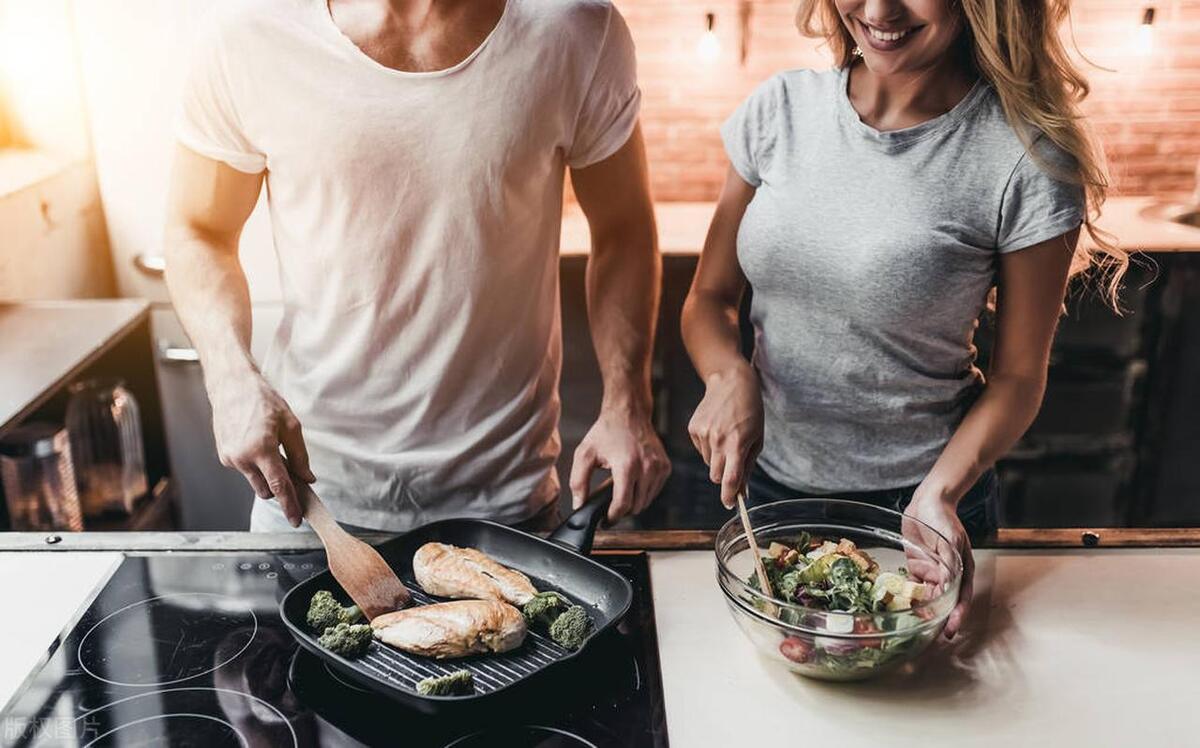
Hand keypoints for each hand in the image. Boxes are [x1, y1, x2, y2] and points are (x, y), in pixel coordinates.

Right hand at [209, 372, 313, 526]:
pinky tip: (257, 445)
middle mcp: (242, 458)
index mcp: (261, 450)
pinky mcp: (224, 456)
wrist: (232, 387)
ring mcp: (230, 459)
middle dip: (280, 488)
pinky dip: (255, 465)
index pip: (279, 487)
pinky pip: (245, 470)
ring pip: (255, 482)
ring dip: (266, 476)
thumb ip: (300, 456)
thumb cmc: (263, 401)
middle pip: (266, 491)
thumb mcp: (290, 425)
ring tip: (272, 451)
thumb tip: (307, 478)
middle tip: (292, 474)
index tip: (296, 519)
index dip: (290, 505)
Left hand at [570, 409, 670, 522]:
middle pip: (636, 506)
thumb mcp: (585, 454)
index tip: (606, 520)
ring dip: (634, 501)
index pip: (623, 504)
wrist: (628, 413)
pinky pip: (655, 491)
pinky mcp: (666, 467)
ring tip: (620, 490)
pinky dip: (644, 492)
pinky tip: (633, 482)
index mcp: (627, 465)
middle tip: (610, 503)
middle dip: (622, 509)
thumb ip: (578, 482)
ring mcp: (659, 467)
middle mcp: (647, 467)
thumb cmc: (606, 431)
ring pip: (647, 501)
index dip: (612, 517)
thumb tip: (579, 505)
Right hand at [687, 362, 762, 507]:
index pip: (731, 478)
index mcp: (737, 444)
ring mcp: (703, 434)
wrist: (730, 382)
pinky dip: (708, 446)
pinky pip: (700, 450)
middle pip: (716, 476)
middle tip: (733, 463)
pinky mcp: (693, 429)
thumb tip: (742, 490)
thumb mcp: (757, 439)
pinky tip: (716, 429)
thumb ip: (748, 466)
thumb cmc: (750, 411)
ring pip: (708, 463)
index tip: (731, 504)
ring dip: (717, 458)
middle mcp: (717, 440)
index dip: (730, 496)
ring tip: (726, 437)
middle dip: (725, 476)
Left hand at [903, 488, 972, 638]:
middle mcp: (947, 574)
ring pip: (928, 596)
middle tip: (930, 636)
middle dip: (938, 619)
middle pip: (944, 601)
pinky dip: (908, 596)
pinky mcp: (916, 566)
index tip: (951, 630)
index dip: (956, 615)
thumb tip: (951, 584)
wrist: (929, 501)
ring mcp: (931, 571)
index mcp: (962, 570)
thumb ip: (951, 561)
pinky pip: (912, 585)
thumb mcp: (951, 538)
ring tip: (913, 626)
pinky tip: (901, 607)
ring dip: (922, 610)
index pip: (960, 598)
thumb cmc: (945, 518)